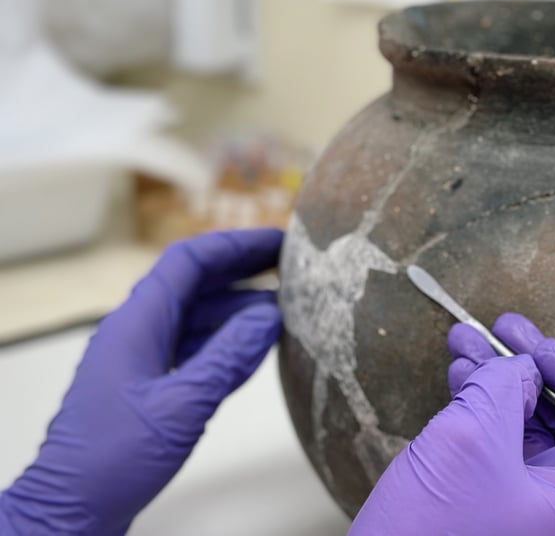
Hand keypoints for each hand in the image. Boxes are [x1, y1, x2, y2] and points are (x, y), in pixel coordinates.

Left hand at [0, 229, 283, 535]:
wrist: (72, 507)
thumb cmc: (115, 457)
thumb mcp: (183, 403)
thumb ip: (228, 356)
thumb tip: (268, 316)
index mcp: (138, 322)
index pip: (188, 261)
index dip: (234, 246)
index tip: (276, 242)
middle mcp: (138, 330)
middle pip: (194, 283)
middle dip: (241, 270)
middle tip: (287, 267)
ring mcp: (142, 356)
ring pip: (195, 315)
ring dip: (236, 307)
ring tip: (282, 307)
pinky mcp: (149, 383)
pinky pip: (192, 346)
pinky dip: (224, 340)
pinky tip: (254, 347)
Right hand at [350, 313, 554, 535]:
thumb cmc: (434, 535)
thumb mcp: (473, 440)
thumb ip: (505, 388)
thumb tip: (521, 367)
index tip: (544, 354)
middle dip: (533, 367)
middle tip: (502, 329)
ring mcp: (525, 504)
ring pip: (527, 425)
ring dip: (498, 377)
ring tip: (466, 340)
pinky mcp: (490, 502)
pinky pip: (498, 442)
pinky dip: (479, 403)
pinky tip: (458, 374)